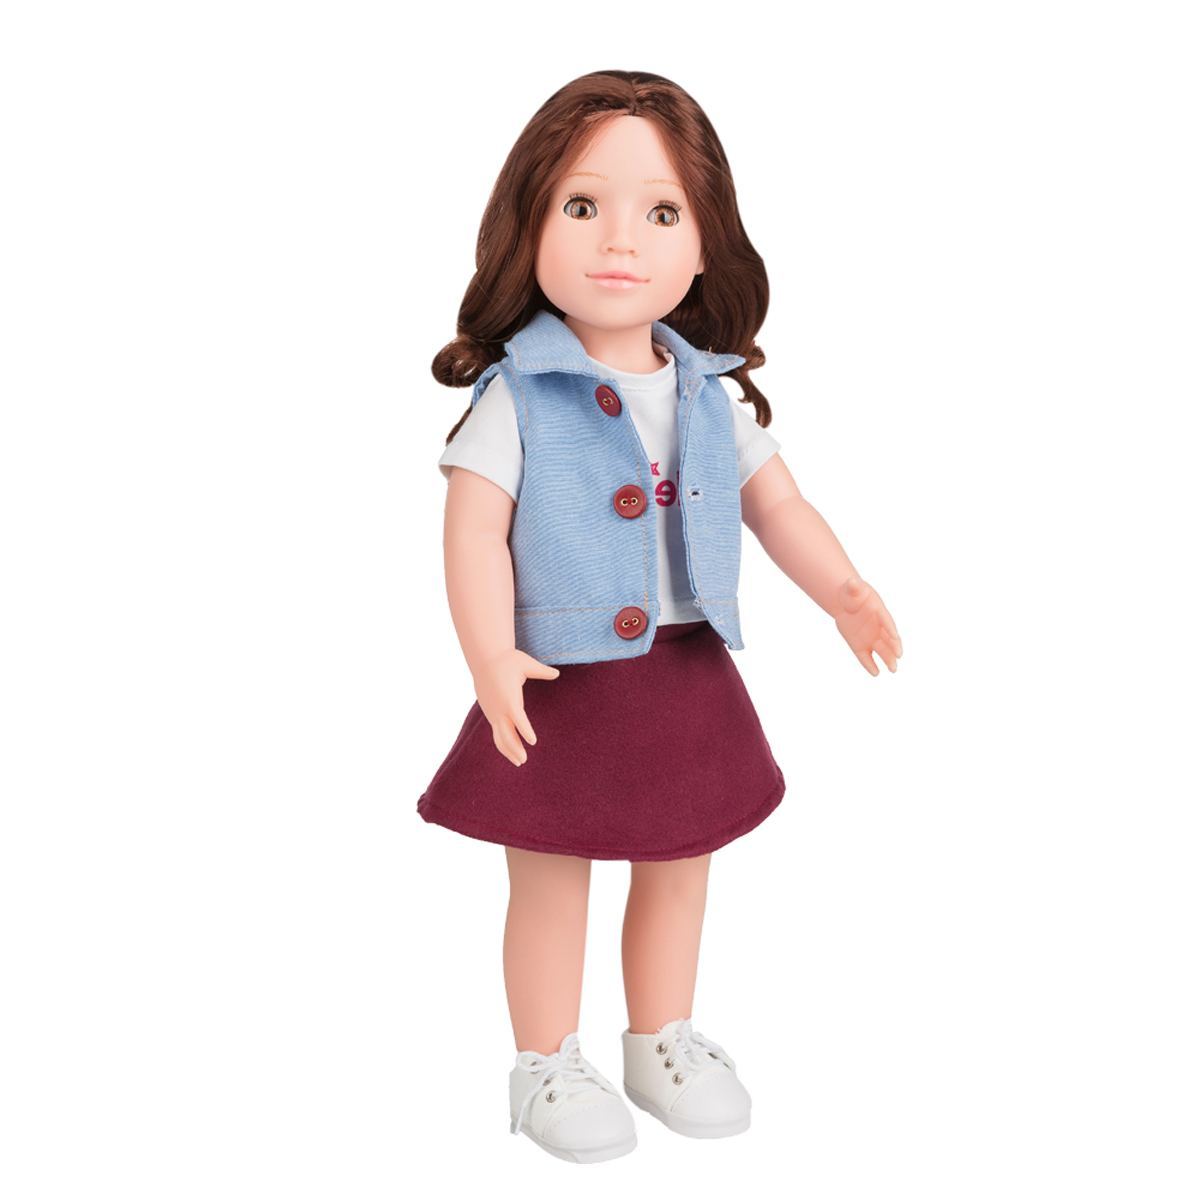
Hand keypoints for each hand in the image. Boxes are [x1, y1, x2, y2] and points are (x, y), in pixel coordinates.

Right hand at [471, 649, 560, 765]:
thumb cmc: (507, 660)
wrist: (484, 659)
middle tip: (524, 760)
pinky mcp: (490, 713)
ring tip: (519, 762)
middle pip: (506, 733)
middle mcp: (499, 708)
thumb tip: (557, 673)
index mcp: (509, 698)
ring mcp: (492, 712)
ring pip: (499, 737)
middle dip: (515, 748)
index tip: (533, 741)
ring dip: (508, 750)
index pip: (518, 718)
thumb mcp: (526, 664)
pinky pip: (496, 732)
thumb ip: (542, 671)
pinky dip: (503, 744)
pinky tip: (511, 752)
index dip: (525, 730)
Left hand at [833, 576, 902, 675]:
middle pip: (888, 639)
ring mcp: (870, 636)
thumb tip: (852, 582)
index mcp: (879, 611)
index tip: (896, 637)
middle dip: (894, 647)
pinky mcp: (859, 645)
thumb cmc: (851, 592)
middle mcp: (878, 626)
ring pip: (880, 650)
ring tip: (893, 670)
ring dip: (887, 659)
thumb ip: (853, 587)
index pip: (886, 621)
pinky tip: (875, 673)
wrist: (844, 601)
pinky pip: (865, 656)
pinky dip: (869, 664)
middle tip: (898, 656)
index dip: (891, 629)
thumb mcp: (851, 588)